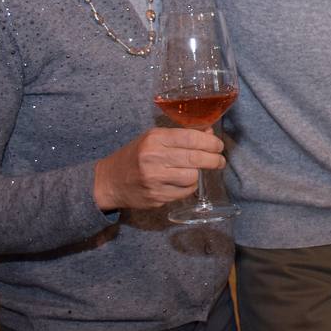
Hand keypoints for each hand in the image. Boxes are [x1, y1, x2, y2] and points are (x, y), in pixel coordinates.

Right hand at [92, 127, 225, 210]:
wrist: (109, 181)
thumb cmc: (135, 156)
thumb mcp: (154, 138)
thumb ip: (181, 136)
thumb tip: (210, 134)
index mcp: (155, 139)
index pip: (191, 137)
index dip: (210, 142)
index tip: (219, 146)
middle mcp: (154, 158)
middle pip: (195, 158)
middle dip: (214, 159)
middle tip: (220, 160)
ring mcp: (154, 179)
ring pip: (192, 177)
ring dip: (199, 174)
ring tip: (197, 171)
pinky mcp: (156, 197)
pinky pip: (184, 192)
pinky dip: (189, 187)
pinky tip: (184, 182)